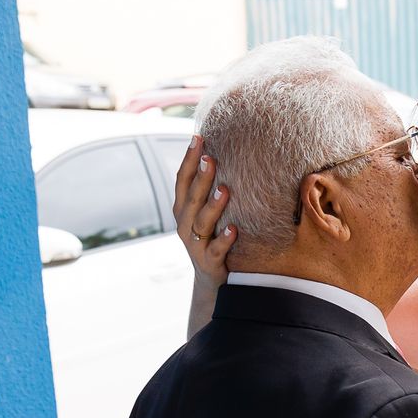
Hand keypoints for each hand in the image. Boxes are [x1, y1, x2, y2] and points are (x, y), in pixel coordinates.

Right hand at [174, 135, 235, 283]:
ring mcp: (195, 244)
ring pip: (201, 222)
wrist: (212, 280)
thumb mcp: (206, 212)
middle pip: (191, 198)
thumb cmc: (213, 237)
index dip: (189, 159)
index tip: (198, 137)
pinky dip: (224, 239)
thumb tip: (222, 154)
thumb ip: (210, 188)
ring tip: (225, 190)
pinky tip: (234, 229)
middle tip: (210, 157)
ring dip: (213, 206)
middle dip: (200, 177)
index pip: (183, 179)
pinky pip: (216, 250)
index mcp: (183, 209)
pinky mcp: (209, 262)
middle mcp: (184, 224)